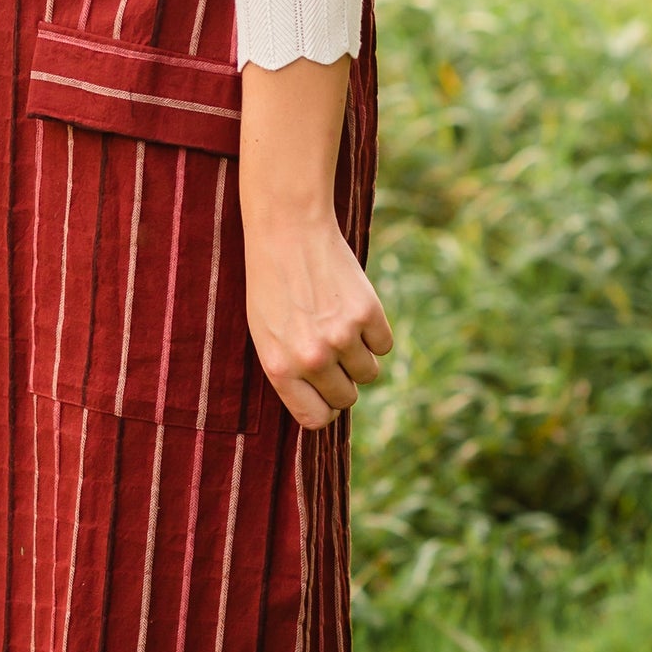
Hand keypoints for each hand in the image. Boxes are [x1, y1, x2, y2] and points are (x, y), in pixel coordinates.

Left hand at [244, 212, 392, 430]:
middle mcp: (312, 359)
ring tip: (338, 326)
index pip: (316, 419)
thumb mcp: (266, 335)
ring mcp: (342, 337)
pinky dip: (375, 333)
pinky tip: (352, 310)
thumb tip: (324, 408)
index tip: (326, 396)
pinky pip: (384, 345)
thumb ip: (291, 374)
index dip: (325, 409)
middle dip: (344, 381)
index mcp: (280, 369)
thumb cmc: (272, 286)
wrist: (288, 233)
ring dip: (360, 355)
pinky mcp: (368, 314)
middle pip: (348, 397)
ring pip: (369, 373)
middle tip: (331, 352)